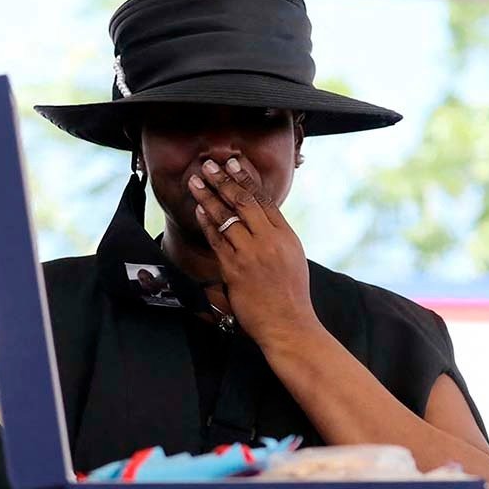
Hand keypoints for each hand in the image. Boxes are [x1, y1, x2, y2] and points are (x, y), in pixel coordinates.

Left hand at [188, 157, 321, 344]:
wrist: (289, 325)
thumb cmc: (290, 296)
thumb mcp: (292, 259)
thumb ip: (276, 237)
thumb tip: (259, 221)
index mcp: (286, 236)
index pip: (264, 199)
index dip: (246, 179)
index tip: (233, 163)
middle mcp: (270, 240)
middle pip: (243, 202)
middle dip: (223, 180)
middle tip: (208, 165)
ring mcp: (252, 253)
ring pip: (227, 217)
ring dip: (209, 196)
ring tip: (196, 181)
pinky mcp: (235, 268)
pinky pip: (218, 239)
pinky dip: (207, 222)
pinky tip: (199, 210)